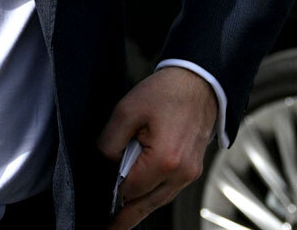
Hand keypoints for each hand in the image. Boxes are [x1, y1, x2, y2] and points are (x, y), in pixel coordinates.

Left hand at [97, 67, 217, 229]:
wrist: (199, 81)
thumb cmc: (167, 92)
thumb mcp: (127, 111)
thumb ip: (110, 143)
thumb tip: (103, 166)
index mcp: (164, 160)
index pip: (129, 190)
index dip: (111, 195)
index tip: (97, 201)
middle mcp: (181, 173)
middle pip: (145, 205)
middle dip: (124, 218)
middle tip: (107, 229)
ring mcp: (190, 173)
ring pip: (158, 202)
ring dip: (139, 209)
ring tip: (119, 222)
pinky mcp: (193, 169)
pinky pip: (169, 190)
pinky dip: (153, 196)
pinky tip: (139, 198)